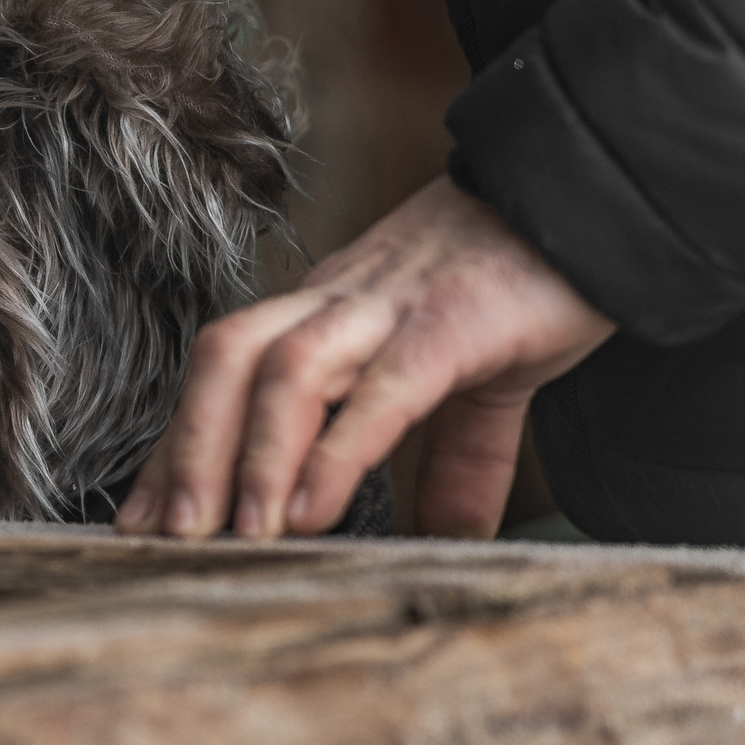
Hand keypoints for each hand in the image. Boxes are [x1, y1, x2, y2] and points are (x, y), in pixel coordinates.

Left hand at [115, 176, 615, 538]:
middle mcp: (340, 304)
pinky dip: (338, 450)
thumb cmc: (527, 282)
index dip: (176, 445)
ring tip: (232, 535)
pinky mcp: (454, 323)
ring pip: (283, 368)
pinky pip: (381, 388)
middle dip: (185, 449)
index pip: (225, 374)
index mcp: (330, 313)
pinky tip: (312, 510)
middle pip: (226, 358)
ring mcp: (391, 308)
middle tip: (160, 539)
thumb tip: (446, 542)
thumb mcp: (474, 385)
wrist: (607, 201)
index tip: (137, 518)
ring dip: (247, 455)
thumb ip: (452, 463)